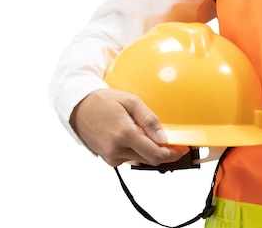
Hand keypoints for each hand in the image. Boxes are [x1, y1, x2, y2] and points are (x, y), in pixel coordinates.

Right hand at [70, 89, 188, 166]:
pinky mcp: (107, 158)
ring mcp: (111, 156)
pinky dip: (137, 150)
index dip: (173, 154)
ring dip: (149, 150)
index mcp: (125, 134)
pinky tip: (133, 137)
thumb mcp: (131, 102)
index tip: (182, 149)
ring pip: (141, 160)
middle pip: (150, 159)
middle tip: (172, 142)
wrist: (78, 107)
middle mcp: (116, 149)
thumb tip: (163, 138)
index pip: (156, 154)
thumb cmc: (103, 101)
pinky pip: (129, 158)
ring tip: (147, 133)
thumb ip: (149, 120)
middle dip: (164, 152)